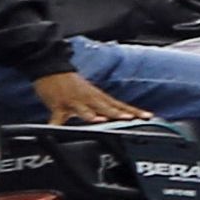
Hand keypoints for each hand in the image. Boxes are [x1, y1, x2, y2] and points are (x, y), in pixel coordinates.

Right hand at [30, 70, 147, 124]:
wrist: (51, 69)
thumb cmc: (73, 85)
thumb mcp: (92, 96)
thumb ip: (105, 109)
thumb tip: (122, 119)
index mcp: (99, 98)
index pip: (121, 106)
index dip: (135, 112)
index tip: (149, 117)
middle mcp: (90, 99)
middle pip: (107, 108)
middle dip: (118, 113)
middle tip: (130, 119)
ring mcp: (74, 102)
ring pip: (85, 110)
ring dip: (92, 115)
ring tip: (101, 121)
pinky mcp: (58, 106)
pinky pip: (57, 117)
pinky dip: (57, 124)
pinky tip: (58, 130)